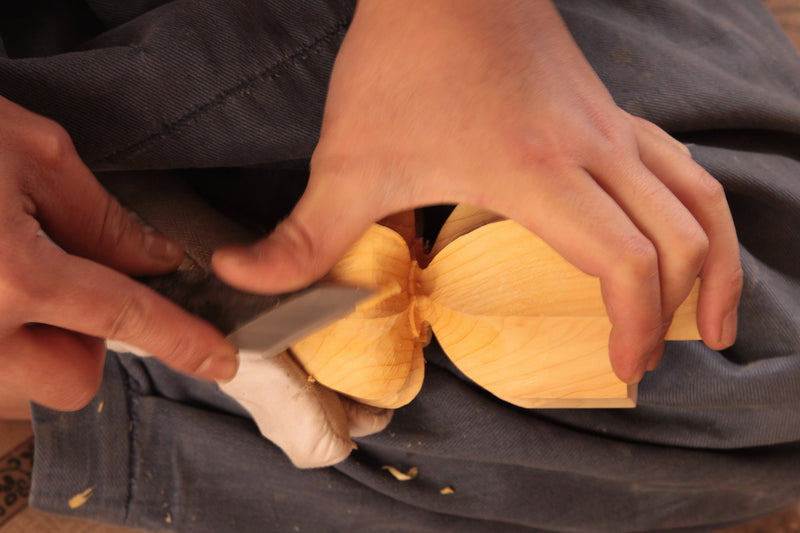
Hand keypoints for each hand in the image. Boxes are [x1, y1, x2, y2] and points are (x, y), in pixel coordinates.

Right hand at [0, 96, 236, 411]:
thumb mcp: (28, 153)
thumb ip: (100, 216)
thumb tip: (156, 259)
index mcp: (10, 272)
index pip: (123, 317)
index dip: (182, 339)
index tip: (219, 360)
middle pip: (73, 379)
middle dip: (86, 342)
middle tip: (64, 287)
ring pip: (26, 387)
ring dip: (38, 346)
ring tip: (8, 282)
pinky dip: (3, 344)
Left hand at [213, 0, 741, 383]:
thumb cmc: (403, 58)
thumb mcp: (348, 157)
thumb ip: (301, 233)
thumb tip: (241, 282)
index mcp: (540, 174)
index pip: (626, 262)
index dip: (634, 327)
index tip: (620, 369)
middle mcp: (593, 151)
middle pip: (682, 238)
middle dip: (681, 310)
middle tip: (648, 362)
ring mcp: (609, 125)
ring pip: (700, 196)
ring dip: (714, 262)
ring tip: (712, 316)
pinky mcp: (605, 109)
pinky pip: (676, 165)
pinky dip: (691, 211)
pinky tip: (677, 236)